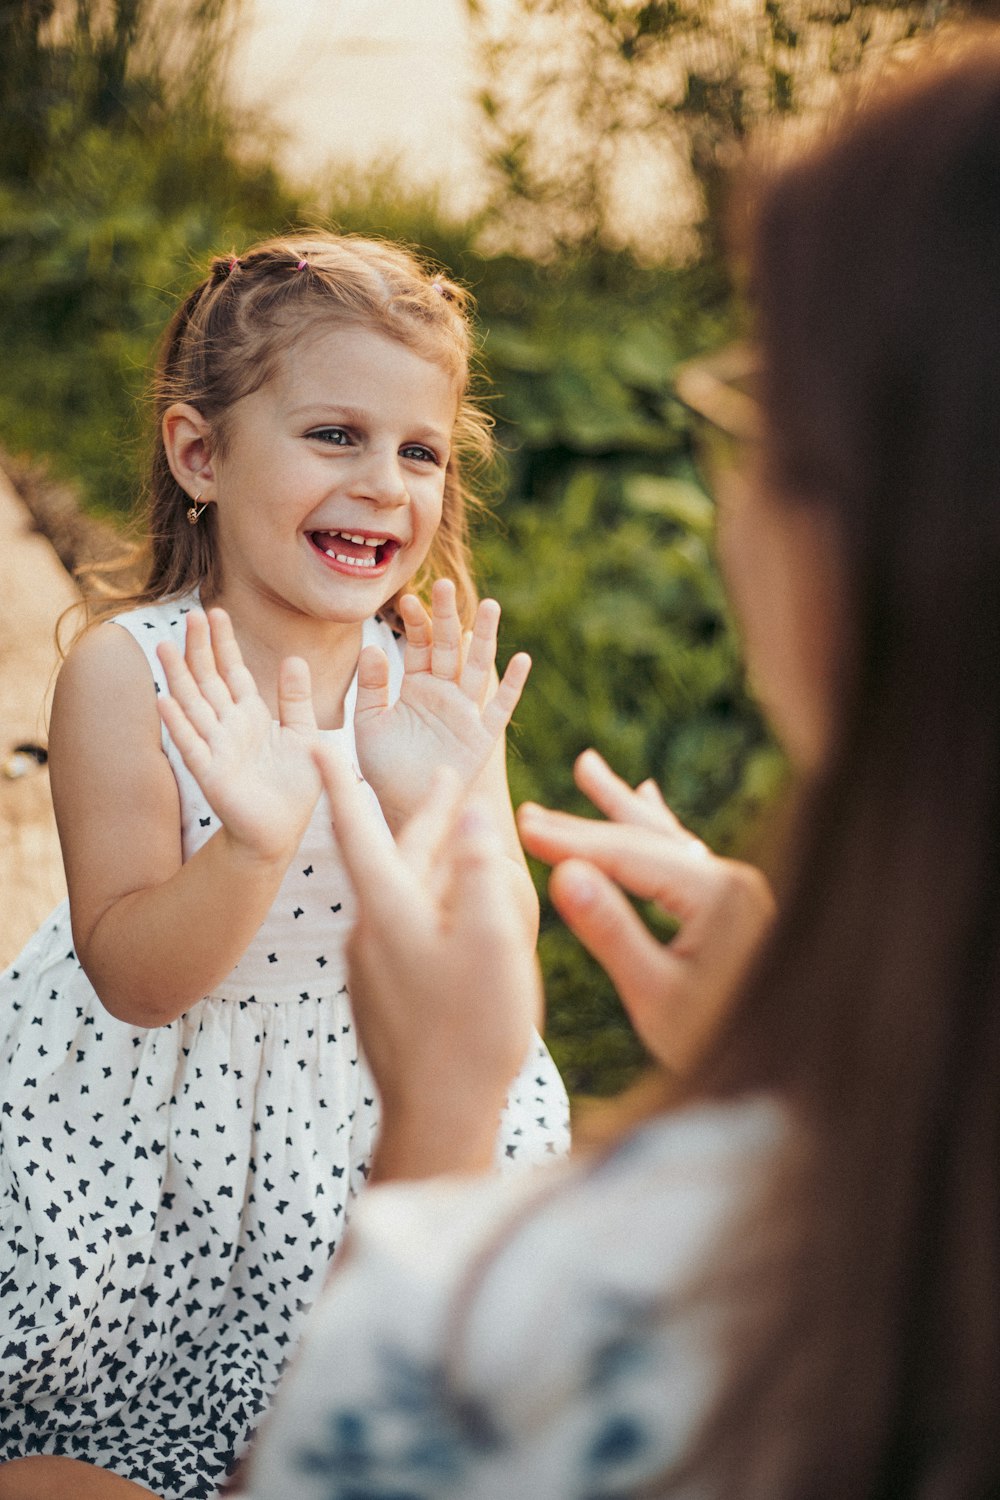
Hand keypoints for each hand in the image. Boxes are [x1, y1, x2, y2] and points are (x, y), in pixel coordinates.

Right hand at [157, 608, 321, 863]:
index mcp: (251, 715)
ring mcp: (215, 748)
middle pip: (208, 680)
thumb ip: (296, 700)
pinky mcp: (210, 774)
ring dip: (178, 677)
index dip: (223, 643)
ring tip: (163, 647)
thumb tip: (293, 658)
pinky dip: (177, 724)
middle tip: (191, 614)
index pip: (233, 671)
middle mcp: (228, 726)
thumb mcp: (305, 735)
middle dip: (199, 649)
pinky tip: (163, 701)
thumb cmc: (294, 787)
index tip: (215, 612)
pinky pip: (191, 745)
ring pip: (192, 705)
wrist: (282, 831)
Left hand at [314, 744, 542, 1179]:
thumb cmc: (471, 1030)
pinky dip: (436, 906)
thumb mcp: (492, 941)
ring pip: (406, 896)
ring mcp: (376, 967)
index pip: (356, 828)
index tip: (315, 740)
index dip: (339, 781)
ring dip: (435, 863)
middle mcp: (370, 931)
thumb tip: (474, 814)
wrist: (436, 1120)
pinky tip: (463, 915)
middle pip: (392, 858)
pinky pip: (410, 931)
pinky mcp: (387, 995)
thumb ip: (481, 871)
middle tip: (444, 778)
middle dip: (421, 816)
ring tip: (466, 839)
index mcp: (388, 909)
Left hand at [353, 579, 530, 830]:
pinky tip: (522, 659)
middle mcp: (444, 693)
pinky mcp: (482, 736)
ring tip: (491, 606)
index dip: (415, 623)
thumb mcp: (370, 724)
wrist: (403, 806)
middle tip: (446, 585)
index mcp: (416, 686)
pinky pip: (500, 707)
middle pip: (449, 647)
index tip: (407, 601)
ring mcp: (466, 711)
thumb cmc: (384, 768)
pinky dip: (513, 685)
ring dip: (485, 638)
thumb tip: (371, 648)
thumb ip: (372, 688)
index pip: (418, 645)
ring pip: (478, 667)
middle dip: (447, 617)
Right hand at [517, 749, 774, 1074]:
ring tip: (588, 769)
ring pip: (666, 839)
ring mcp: (738, 890)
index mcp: (718, 895)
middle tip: (530, 810)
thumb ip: (611, 930)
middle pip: (645, 841)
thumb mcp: (655, 995)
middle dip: (586, 823)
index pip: (629, 856)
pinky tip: (649, 801)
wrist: (788, 1072)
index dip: (571, 841)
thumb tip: (563, 873)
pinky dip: (657, 830)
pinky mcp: (736, 906)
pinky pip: (686, 855)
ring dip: (622, 809)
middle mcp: (733, 880)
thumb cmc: (718, 1042)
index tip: (522, 825)